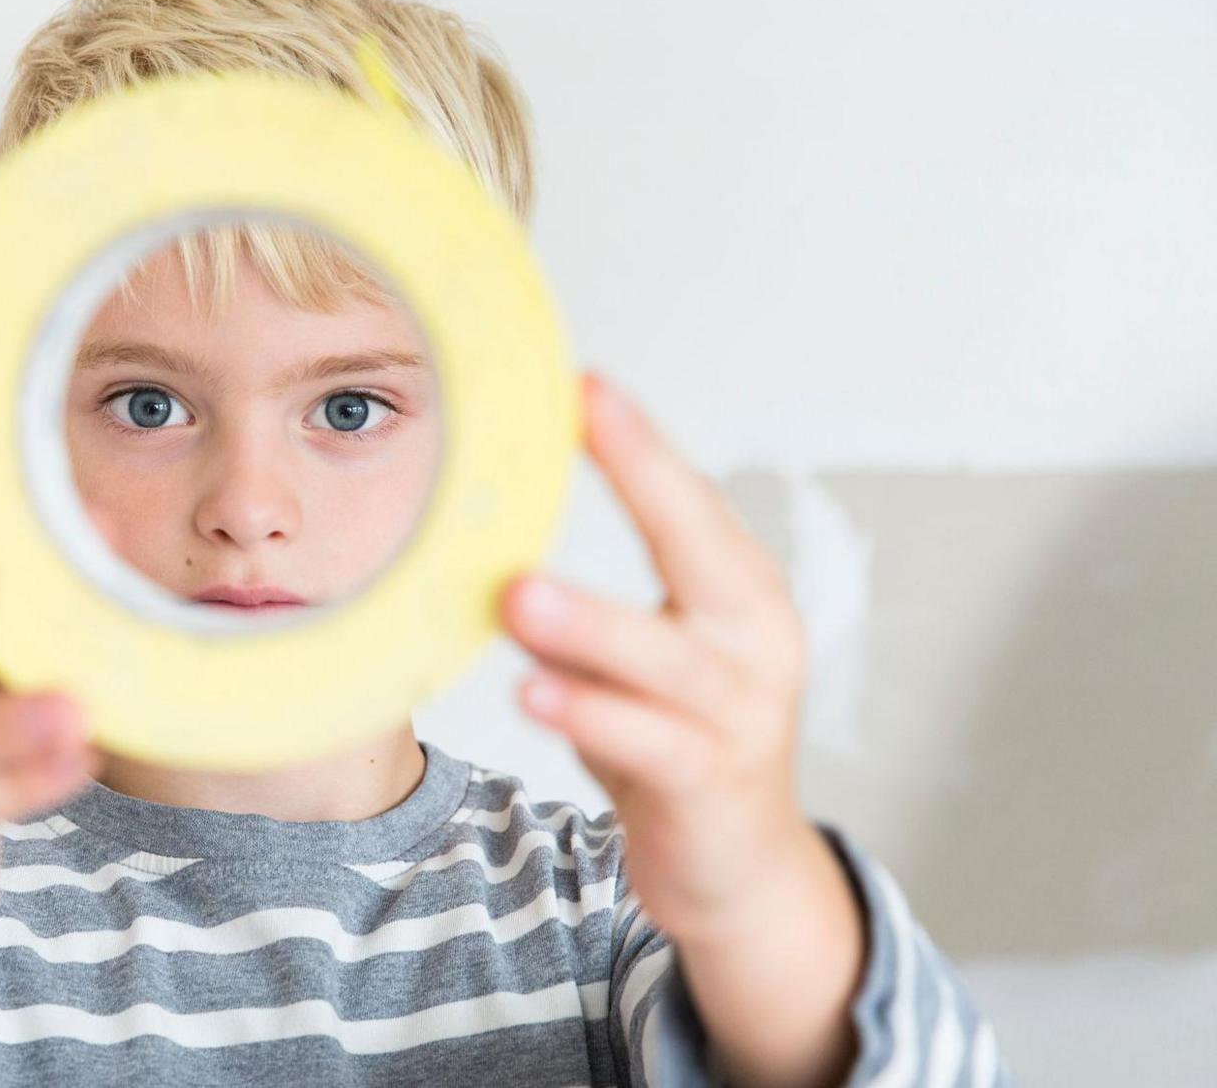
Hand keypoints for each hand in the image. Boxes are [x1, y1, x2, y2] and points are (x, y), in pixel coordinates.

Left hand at [500, 371, 826, 944]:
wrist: (741, 867)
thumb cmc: (680, 740)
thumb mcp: (644, 660)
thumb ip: (591, 613)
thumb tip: (496, 553)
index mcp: (742, 594)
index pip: (691, 502)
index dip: (641, 443)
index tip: (586, 382)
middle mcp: (753, 640)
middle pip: (700, 547)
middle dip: (643, 476)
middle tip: (582, 413)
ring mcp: (738, 712)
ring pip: (663, 656)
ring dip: (590, 621)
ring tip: (519, 593)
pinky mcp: (709, 779)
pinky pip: (647, 740)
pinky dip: (590, 714)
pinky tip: (534, 694)